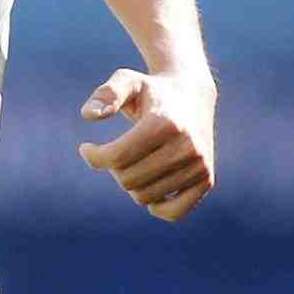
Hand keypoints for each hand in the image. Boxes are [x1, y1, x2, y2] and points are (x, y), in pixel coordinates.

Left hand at [79, 67, 215, 221]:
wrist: (192, 95)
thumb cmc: (151, 90)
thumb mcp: (127, 80)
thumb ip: (106, 94)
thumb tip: (89, 115)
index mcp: (165, 124)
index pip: (116, 157)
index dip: (93, 156)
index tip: (86, 147)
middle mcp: (187, 146)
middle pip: (127, 180)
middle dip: (113, 168)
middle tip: (116, 152)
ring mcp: (200, 165)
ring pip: (144, 197)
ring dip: (131, 184)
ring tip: (135, 162)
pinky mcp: (207, 180)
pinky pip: (174, 213)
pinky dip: (156, 207)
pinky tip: (148, 187)